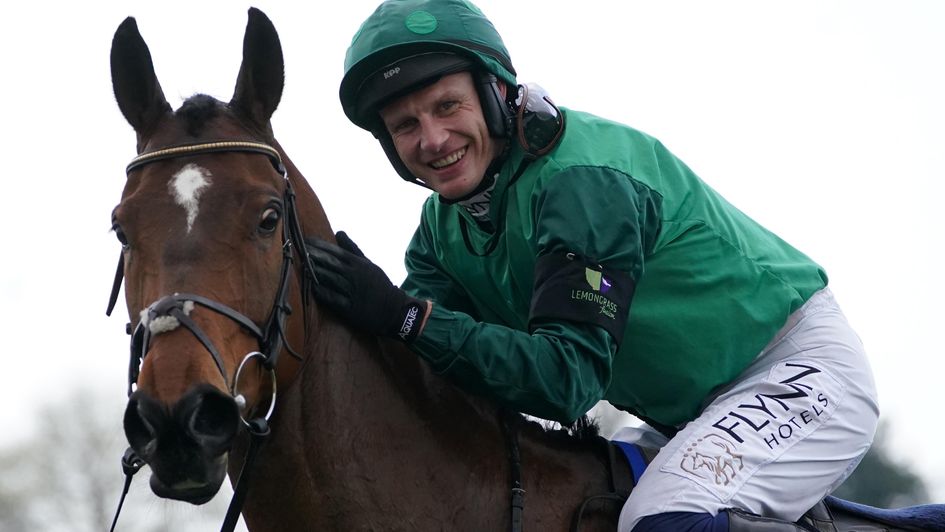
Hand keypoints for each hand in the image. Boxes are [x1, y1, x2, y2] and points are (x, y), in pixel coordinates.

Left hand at [305, 231, 426, 341]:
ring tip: (301, 264)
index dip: (320, 246)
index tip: (305, 241)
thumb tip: (339, 232)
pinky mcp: (350, 309)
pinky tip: (311, 287)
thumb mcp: (369, 264)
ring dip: (315, 271)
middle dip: (313, 255)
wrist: (394, 310)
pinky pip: (334, 299)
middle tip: (297, 249)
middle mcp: (355, 276)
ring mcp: (353, 292)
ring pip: (330, 278)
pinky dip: (322, 292)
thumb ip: (352, 249)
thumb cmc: (379, 286)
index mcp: (359, 265)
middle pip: (331, 263)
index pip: (336, 252)